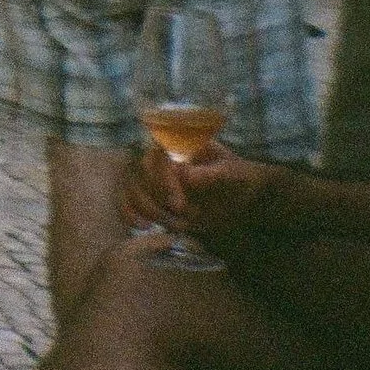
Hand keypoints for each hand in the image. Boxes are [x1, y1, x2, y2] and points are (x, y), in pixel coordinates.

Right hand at [126, 141, 279, 238]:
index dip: (161, 179)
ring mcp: (151, 175)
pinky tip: (143, 226)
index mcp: (178, 143)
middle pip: (137, 171)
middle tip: (180, 214)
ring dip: (147, 209)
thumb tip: (186, 175)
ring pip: (130, 186)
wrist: (242, 195)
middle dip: (156, 197)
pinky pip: (127, 199)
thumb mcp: (233, 174)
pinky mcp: (148, 194)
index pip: (155, 154)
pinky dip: (129, 212)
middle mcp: (159, 156)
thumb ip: (212, 173)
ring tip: (173, 224)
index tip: (178, 204)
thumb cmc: (238, 177)